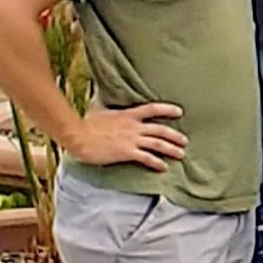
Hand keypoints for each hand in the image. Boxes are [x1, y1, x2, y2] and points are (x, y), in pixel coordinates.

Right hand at [63, 103, 186, 170]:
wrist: (78, 136)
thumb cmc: (85, 124)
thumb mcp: (99, 109)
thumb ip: (106, 104)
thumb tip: (100, 95)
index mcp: (128, 114)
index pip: (153, 109)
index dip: (167, 109)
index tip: (179, 112)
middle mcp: (134, 126)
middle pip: (160, 129)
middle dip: (174, 136)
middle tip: (184, 141)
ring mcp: (131, 139)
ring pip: (158, 144)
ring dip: (171, 149)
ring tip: (181, 154)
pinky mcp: (127, 152)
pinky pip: (146, 158)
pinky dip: (157, 162)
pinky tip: (164, 167)